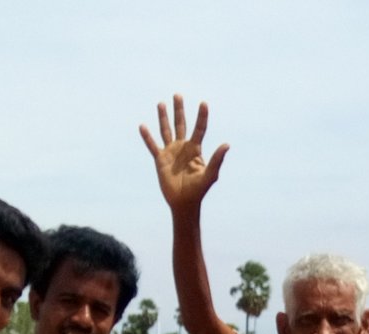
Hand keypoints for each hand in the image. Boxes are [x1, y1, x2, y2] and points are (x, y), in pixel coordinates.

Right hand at [141, 95, 227, 211]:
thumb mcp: (210, 175)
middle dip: (179, 110)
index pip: (199, 128)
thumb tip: (226, 144)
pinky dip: (147, 137)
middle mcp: (183, 147)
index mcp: (195, 149)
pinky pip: (152, 145)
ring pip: (166, 130)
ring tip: (161, 103)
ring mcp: (171, 152)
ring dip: (163, 117)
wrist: (183, 202)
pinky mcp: (160, 160)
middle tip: (177, 95)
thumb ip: (217, 159)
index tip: (203, 103)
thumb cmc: (199, 190)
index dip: (202, 116)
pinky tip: (142, 126)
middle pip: (181, 124)